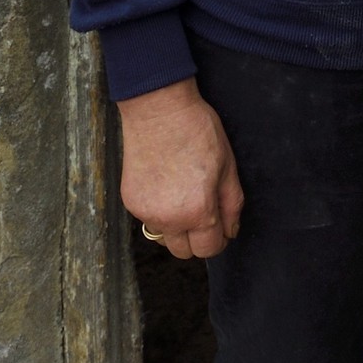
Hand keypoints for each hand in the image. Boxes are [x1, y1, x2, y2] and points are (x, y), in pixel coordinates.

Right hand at [117, 78, 243, 259]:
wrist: (158, 109)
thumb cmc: (198, 131)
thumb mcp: (227, 165)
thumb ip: (232, 204)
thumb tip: (231, 231)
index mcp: (198, 211)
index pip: (209, 250)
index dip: (219, 239)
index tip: (220, 224)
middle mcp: (169, 219)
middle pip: (185, 252)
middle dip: (197, 238)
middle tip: (203, 210)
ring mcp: (146, 212)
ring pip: (165, 237)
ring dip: (176, 228)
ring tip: (182, 195)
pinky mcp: (130, 202)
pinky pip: (149, 220)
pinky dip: (158, 212)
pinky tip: (165, 185)